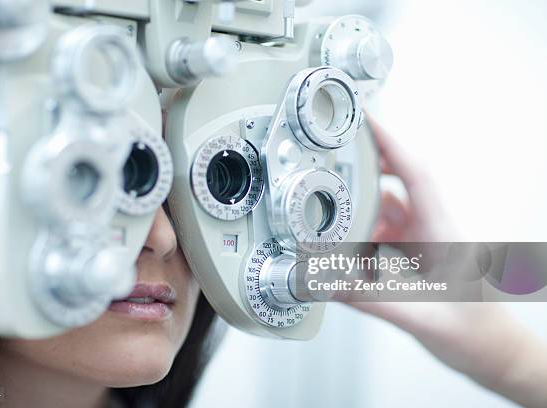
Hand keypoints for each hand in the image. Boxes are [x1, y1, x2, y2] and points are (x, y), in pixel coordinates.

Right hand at [342, 121, 546, 407]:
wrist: (492, 350)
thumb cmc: (474, 331)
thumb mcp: (418, 316)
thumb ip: (369, 300)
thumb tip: (327, 283)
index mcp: (440, 230)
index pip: (413, 172)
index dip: (389, 141)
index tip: (364, 120)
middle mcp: (432, 227)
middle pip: (395, 181)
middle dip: (363, 167)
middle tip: (331, 158)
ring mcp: (425, 239)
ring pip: (387, 207)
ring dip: (361, 207)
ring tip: (330, 212)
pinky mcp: (418, 252)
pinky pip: (386, 231)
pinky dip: (364, 234)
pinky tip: (348, 250)